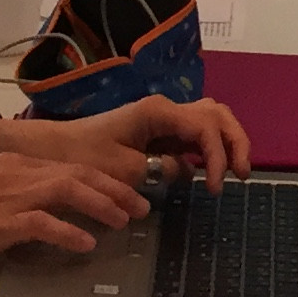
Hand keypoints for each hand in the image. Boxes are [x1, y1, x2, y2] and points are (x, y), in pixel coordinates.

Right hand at [0, 154, 143, 260]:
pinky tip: (86, 243)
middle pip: (79, 173)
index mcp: (17, 163)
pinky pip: (44, 224)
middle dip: (115, 188)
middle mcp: (20, 172)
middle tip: (141, 205)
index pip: (70, 164)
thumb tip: (37, 214)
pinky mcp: (0, 221)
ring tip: (125, 220)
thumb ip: (13, 193)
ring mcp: (11, 195)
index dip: (103, 177)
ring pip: (69, 190)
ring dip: (102, 205)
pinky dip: (69, 232)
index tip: (126, 190)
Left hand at [4, 94, 252, 193]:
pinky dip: (210, 148)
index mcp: (159, 111)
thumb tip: (185, 171)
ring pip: (211, 119)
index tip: (214, 188)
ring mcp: (164, 118)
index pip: (206, 128)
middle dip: (235, 142)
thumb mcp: (123, 169)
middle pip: (217, 114)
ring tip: (234, 172)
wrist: (56, 150)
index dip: (218, 156)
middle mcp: (166, 108)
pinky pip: (195, 133)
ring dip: (226, 142)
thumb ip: (161, 169)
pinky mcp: (159, 131)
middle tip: (241, 176)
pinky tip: (209, 172)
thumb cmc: (84, 157)